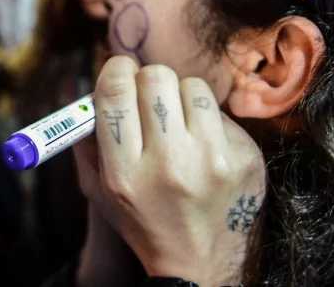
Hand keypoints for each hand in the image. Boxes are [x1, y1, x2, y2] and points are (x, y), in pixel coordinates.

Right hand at [74, 56, 265, 286]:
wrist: (201, 263)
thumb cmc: (143, 218)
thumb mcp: (98, 187)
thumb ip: (86, 136)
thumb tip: (92, 85)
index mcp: (125, 172)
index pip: (116, 91)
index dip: (116, 70)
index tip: (119, 73)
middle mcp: (170, 165)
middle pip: (156, 78)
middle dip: (148, 80)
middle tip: (148, 97)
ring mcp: (214, 161)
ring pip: (193, 86)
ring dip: (181, 96)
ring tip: (178, 123)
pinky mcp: (246, 158)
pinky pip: (221, 112)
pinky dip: (207, 121)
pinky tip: (203, 147)